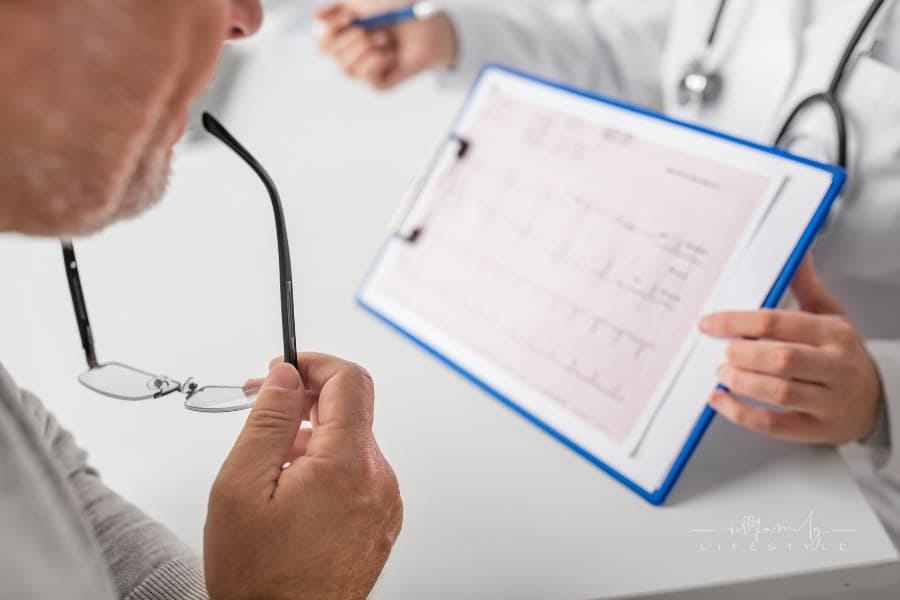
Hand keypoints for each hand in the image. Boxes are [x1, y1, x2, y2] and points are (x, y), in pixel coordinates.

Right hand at [205, 354, 402, 599]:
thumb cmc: (261, 579)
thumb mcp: (242, 486)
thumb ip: (269, 419)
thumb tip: (286, 375)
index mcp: (348, 464)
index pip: (349, 380)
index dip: (314, 363)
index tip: (285, 368)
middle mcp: (377, 479)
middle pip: (351, 410)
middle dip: (306, 403)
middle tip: (266, 412)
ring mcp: (384, 502)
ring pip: (351, 442)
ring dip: (314, 439)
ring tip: (274, 470)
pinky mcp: (381, 520)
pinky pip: (358, 473)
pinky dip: (328, 467)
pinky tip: (295, 493)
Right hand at [315, 3, 456, 89]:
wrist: (428, 23)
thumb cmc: (397, 9)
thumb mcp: (362, 1)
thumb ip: (336, 7)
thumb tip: (314, 16)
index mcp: (344, 36)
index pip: (322, 43)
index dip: (331, 30)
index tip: (350, 16)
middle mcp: (351, 55)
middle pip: (331, 55)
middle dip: (353, 38)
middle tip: (376, 29)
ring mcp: (365, 70)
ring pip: (347, 68)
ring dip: (367, 48)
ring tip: (386, 40)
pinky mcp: (380, 83)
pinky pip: (366, 77)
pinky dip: (378, 61)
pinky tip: (391, 55)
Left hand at [699, 256, 882, 444]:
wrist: (878, 400)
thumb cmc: (843, 355)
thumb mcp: (831, 317)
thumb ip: (806, 288)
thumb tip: (795, 254)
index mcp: (834, 334)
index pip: (778, 323)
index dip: (737, 322)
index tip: (709, 324)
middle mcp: (835, 366)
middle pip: (782, 358)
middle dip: (743, 354)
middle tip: (723, 351)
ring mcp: (828, 401)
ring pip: (780, 392)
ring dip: (742, 382)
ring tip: (723, 373)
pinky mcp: (818, 429)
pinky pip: (775, 425)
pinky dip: (742, 414)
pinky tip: (721, 400)